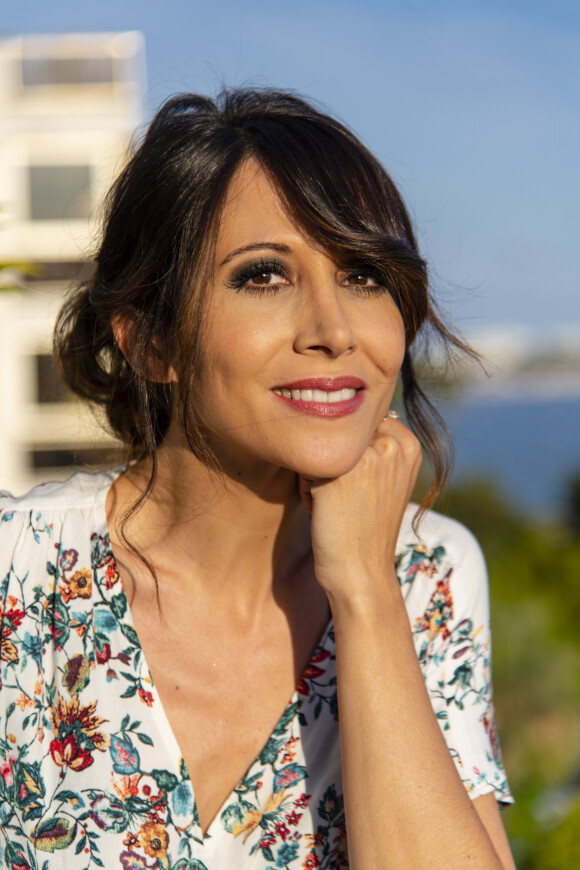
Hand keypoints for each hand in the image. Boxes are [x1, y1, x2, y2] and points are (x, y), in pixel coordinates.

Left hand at [299, 418, 421, 601]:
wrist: (361, 572)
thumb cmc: (364, 529)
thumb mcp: (383, 479)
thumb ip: (373, 446)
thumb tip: (336, 408)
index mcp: (408, 442)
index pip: (357, 427)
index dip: (351, 458)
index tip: (361, 490)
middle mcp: (393, 442)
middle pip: (337, 434)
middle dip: (332, 463)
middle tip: (347, 500)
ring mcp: (369, 454)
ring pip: (319, 446)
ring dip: (317, 474)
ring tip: (335, 504)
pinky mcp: (341, 470)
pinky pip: (303, 463)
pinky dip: (305, 487)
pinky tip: (323, 510)